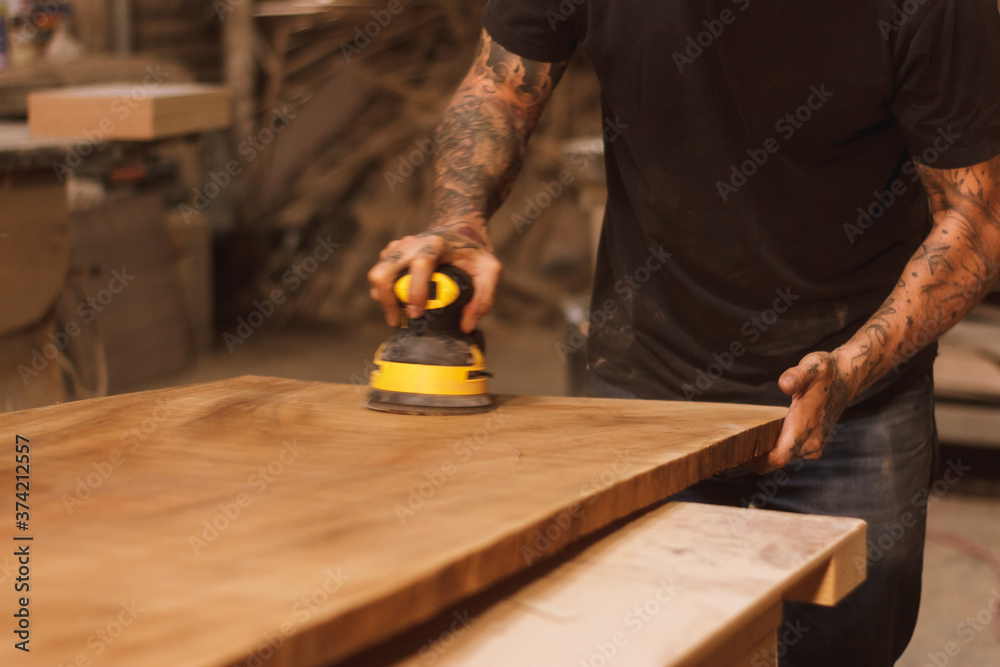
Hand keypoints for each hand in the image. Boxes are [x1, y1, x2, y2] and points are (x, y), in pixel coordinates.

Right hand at [367, 228, 501, 332]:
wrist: (459, 232)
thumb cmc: (474, 254)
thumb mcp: (490, 271)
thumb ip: (484, 298)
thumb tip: (466, 326)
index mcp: (436, 245)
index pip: (420, 264)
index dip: (416, 290)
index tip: (416, 313)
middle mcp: (412, 244)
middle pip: (384, 271)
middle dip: (388, 300)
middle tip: (399, 320)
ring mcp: (399, 248)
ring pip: (377, 274)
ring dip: (384, 299)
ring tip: (400, 314)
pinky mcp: (391, 253)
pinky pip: (380, 275)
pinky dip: (385, 292)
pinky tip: (402, 301)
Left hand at [747, 351, 852, 473]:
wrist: (845, 380)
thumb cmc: (825, 373)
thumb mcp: (811, 366)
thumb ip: (796, 376)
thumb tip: (784, 384)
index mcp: (805, 426)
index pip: (778, 457)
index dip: (757, 459)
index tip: (738, 449)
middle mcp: (810, 442)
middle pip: (774, 463)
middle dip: (754, 458)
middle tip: (732, 443)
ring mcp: (813, 447)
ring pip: (780, 461)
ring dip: (763, 455)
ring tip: (744, 439)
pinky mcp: (813, 447)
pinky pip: (788, 456)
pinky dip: (773, 452)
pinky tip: (762, 438)